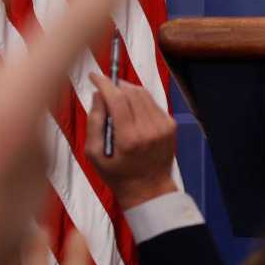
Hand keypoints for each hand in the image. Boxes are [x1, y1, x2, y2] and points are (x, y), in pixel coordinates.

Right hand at [86, 73, 177, 207]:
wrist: (148, 189)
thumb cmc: (117, 173)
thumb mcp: (94, 153)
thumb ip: (94, 122)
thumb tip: (97, 95)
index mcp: (128, 138)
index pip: (117, 99)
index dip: (104, 83)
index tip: (94, 75)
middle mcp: (149, 130)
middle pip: (131, 92)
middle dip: (116, 86)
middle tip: (105, 90)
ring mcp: (163, 127)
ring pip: (144, 94)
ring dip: (128, 91)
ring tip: (117, 100)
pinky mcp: (171, 126)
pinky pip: (153, 103)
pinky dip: (140, 101)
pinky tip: (132, 112)